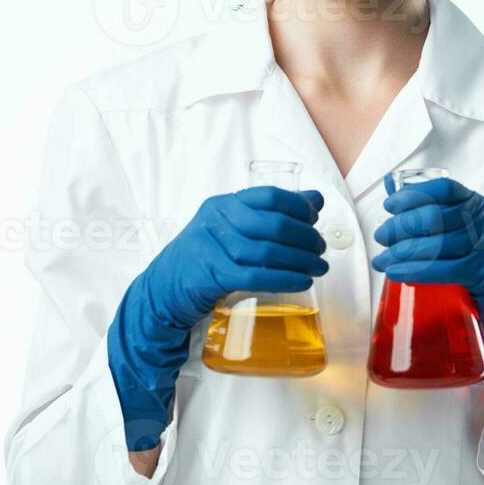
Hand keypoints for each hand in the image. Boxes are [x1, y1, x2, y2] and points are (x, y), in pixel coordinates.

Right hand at [108, 186, 328, 450]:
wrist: (162, 289)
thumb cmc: (205, 257)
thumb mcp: (234, 229)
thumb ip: (273, 213)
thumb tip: (316, 199)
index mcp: (224, 204)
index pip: (270, 196)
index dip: (299, 207)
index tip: (316, 220)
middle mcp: (216, 220)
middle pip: (273, 224)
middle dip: (305, 237)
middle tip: (321, 249)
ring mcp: (211, 247)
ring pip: (266, 251)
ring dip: (300, 261)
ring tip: (319, 267)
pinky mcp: (210, 276)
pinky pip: (255, 276)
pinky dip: (284, 279)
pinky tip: (302, 281)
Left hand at [371, 174, 483, 430]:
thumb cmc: (477, 262)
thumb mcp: (462, 233)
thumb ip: (435, 216)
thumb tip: (392, 197)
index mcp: (476, 204)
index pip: (444, 189)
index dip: (413, 195)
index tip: (390, 206)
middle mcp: (483, 220)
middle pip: (433, 217)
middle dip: (399, 227)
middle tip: (382, 238)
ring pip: (434, 245)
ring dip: (400, 253)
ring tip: (382, 260)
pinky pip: (442, 270)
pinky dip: (414, 271)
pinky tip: (396, 273)